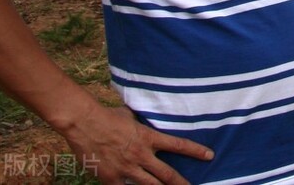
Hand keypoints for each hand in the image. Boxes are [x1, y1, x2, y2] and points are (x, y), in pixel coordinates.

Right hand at [63, 105, 211, 183]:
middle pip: (167, 173)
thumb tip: (150, 116)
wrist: (84, 123)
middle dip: (181, 182)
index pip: (178, 145)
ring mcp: (126, 168)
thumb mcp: (131, 115)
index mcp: (148, 137)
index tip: (209, 156)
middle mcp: (141, 154)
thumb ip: (142, 122)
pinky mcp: (111, 177)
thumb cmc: (108, 116)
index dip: (195, 151)